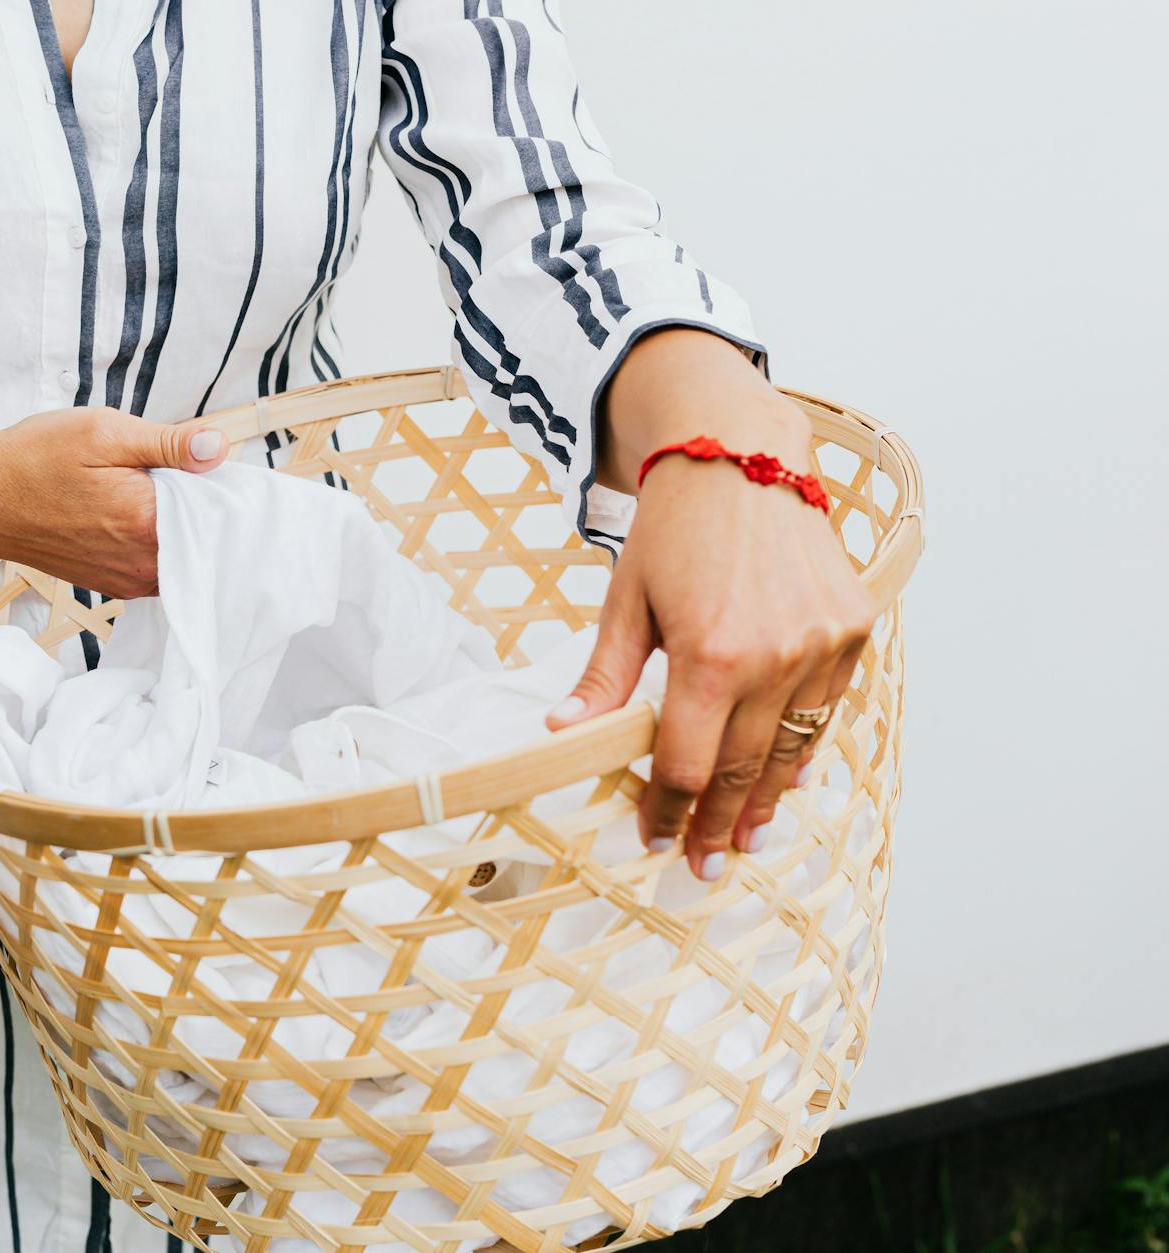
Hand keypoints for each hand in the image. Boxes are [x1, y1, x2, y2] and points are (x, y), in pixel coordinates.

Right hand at [0, 406, 228, 598]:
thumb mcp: (102, 431)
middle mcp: (144, 563)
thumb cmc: (33, 460)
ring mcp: (129, 580)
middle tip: (171, 469)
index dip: (215, 478)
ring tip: (148, 490)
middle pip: (205, 534)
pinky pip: (158, 566)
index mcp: (148, 521)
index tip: (199, 459)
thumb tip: (219, 448)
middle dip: (199, 503)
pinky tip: (133, 514)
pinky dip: (158, 542)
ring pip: (183, 552)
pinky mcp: (114, 585)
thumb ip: (168, 443)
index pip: (216, 506)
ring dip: (178, 524)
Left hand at [544, 330, 877, 879]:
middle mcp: (775, 658)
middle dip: (719, 824)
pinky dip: (806, 746)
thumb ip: (604, 677)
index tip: (655, 838)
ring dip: (767, 799)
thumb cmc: (675, 528)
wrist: (744, 455)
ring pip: (791, 748)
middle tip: (707, 866)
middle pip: (741, 769)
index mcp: (709, 657)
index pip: (686, 764)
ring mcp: (822, 645)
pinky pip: (828, 707)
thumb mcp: (626, 601)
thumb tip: (564, 735)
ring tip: (747, 838)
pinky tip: (788, 777)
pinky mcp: (853, 627)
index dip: (668, 809)